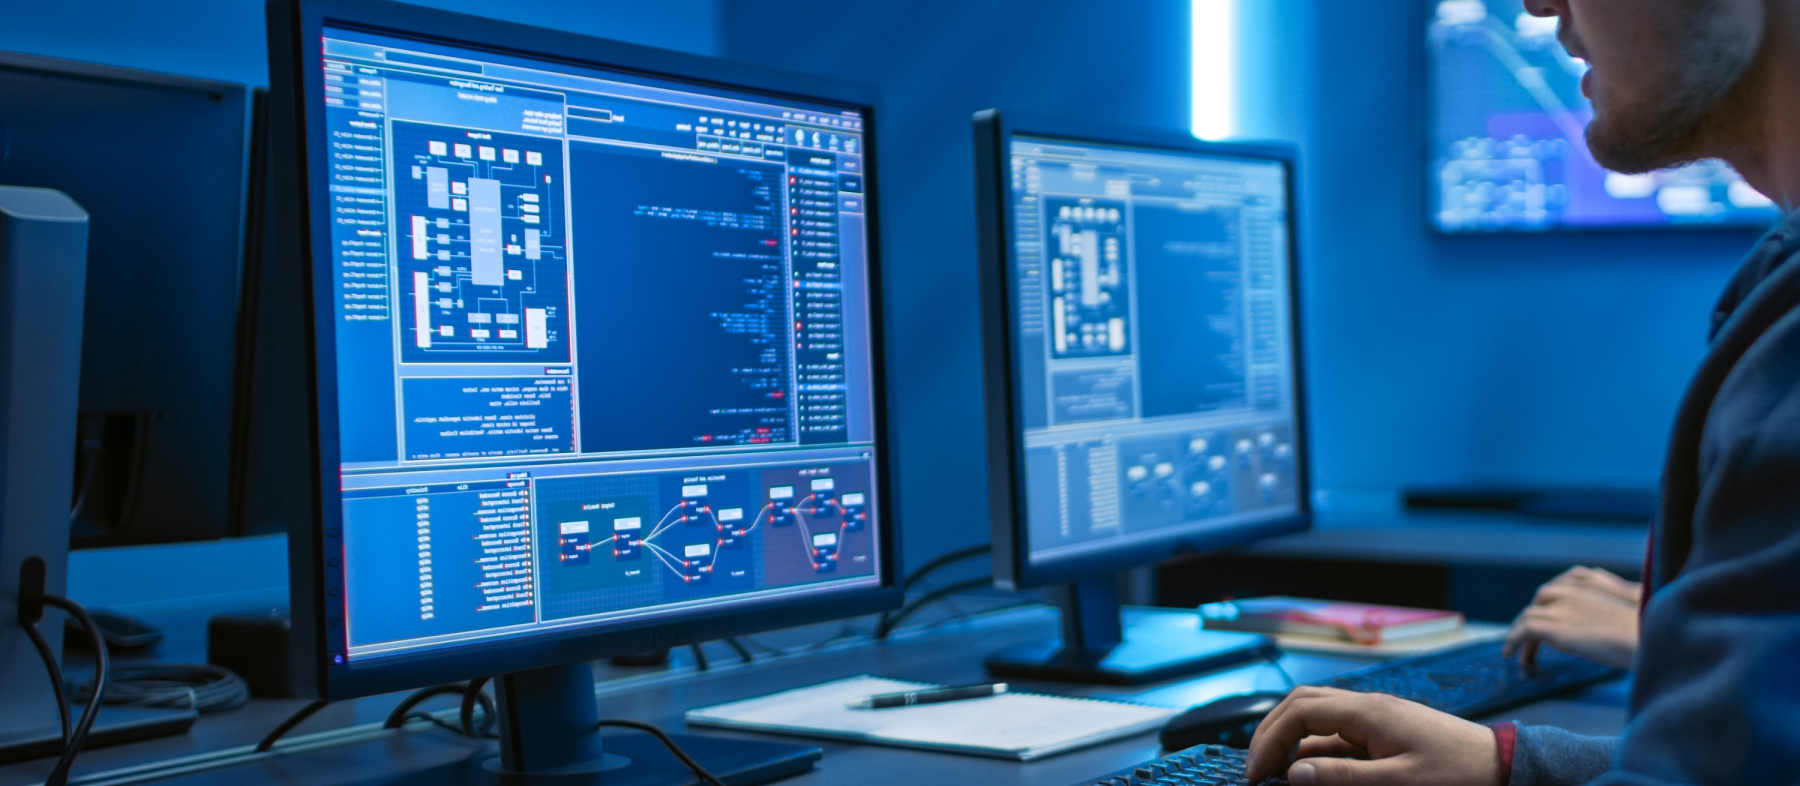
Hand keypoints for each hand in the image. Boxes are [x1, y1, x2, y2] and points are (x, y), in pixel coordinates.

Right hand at [1244, 686, 1499, 785]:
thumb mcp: (1399, 783)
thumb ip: (1344, 777)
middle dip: (1272, 733)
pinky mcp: (1386, 732)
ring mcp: (1377, 718)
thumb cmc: (1459, 775)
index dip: (1270, 739)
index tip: (1256, 773)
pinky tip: (1315, 774)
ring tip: (1278, 775)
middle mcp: (1368, 707)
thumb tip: (1294, 774)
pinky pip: (1340, 735)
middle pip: (1302, 705)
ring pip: (1318, 718)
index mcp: (1368, 712)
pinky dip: (1318, 751)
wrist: (1505, 766)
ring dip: (1293, 741)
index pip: (1300, 712)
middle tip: (1256, 769)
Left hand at [1501, 567, 1639, 668]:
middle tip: (1527, 635)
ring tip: (1515, 651)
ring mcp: (1564, 608)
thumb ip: (1610, 612)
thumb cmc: (1649, 631)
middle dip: (1532, 615)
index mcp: (1592, 585)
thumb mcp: (1629, 612)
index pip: (1560, 586)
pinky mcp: (1558, 628)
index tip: (1545, 616)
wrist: (1649, 637)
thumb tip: (1605, 628)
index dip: (1549, 603)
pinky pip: (1526, 630)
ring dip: (1519, 633)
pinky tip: (1514, 655)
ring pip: (1529, 615)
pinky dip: (1515, 641)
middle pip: (1541, 598)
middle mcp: (1574, 592)